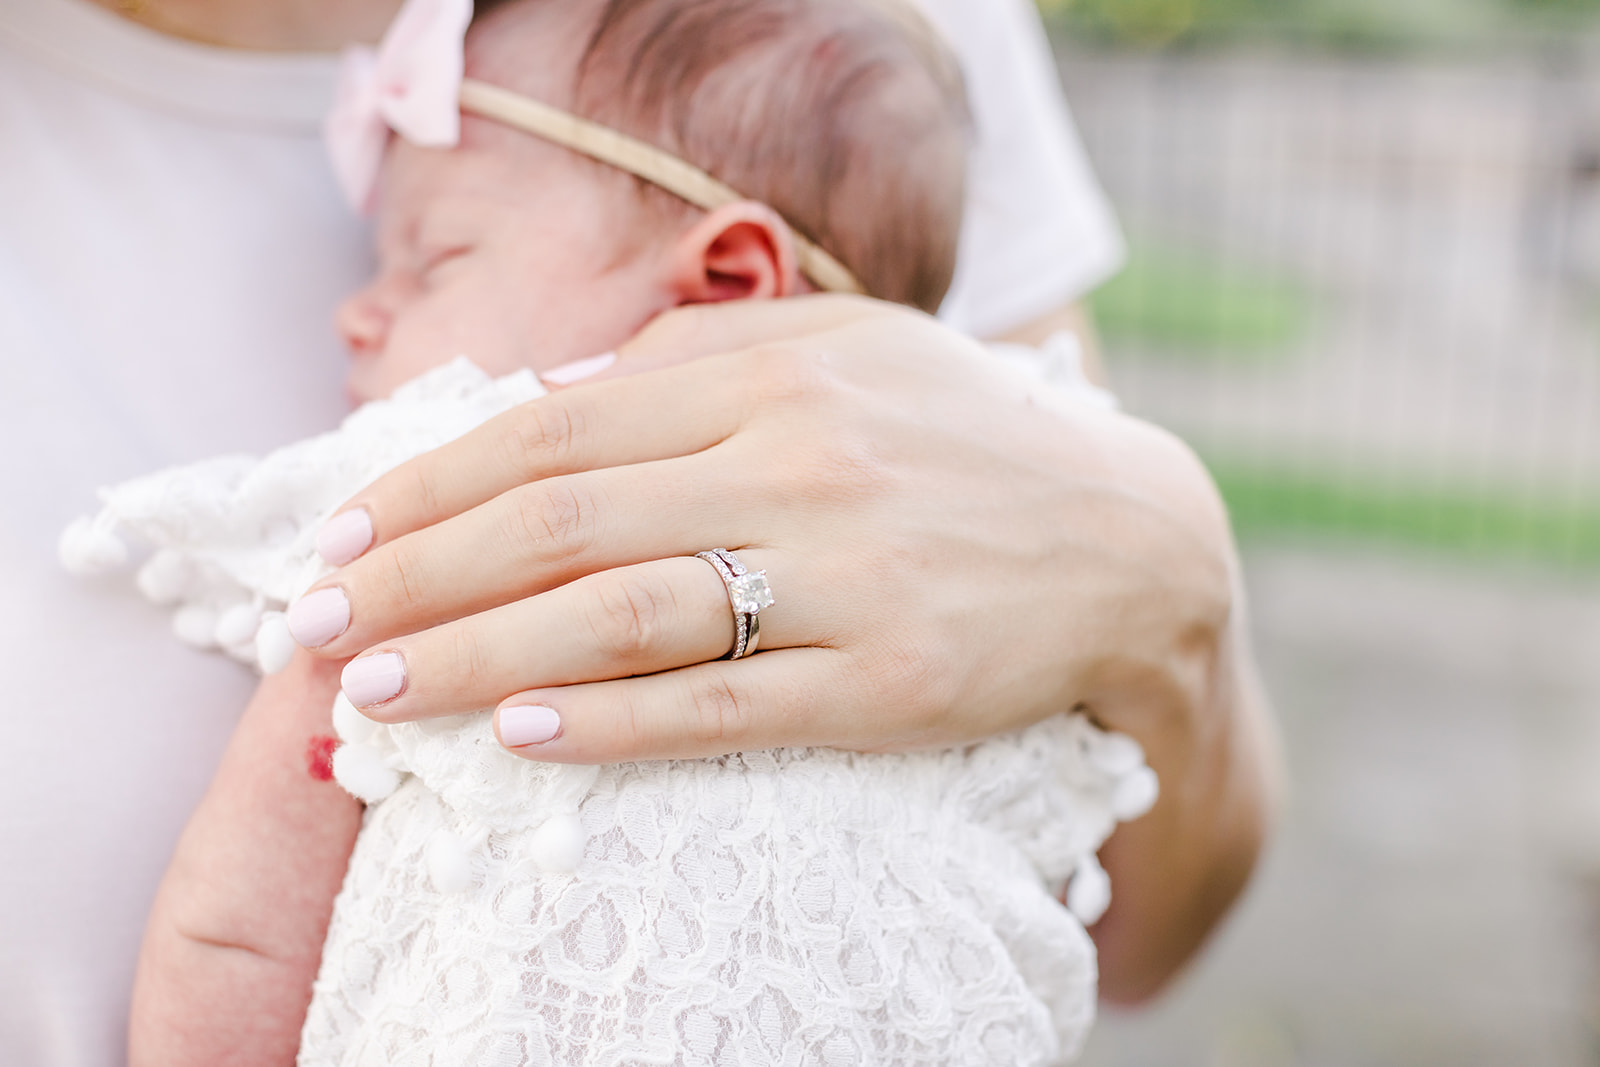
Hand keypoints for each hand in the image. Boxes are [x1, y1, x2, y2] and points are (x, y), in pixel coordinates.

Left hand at [288, 293, 1275, 999]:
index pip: (558, 430)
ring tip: (376, 687)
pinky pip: (719, 707)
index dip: (436, 482)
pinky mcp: (885, 684)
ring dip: (476, 655)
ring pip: (619, 617)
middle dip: (417, 574)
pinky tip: (519, 733)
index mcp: (777, 376)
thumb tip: (554, 396)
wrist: (1130, 543)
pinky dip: (608, 721)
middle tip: (317, 622)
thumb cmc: (967, 438)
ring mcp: (844, 580)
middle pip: (562, 523)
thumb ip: (702, 361)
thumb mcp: (853, 349)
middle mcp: (799, 467)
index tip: (348, 528)